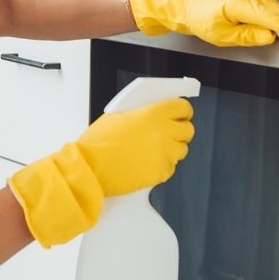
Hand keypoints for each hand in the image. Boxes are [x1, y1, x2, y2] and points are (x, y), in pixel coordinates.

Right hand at [7, 98, 195, 247]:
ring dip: (171, 150)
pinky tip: (145, 165)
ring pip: (181, 150)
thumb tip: (156, 112)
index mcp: (154, 112)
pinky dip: (161, 166)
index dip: (182, 112)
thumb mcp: (119, 115)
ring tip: (153, 152)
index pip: (183, 107)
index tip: (180, 115)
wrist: (90, 167)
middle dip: (180, 132)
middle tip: (168, 135)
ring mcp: (165, 153)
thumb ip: (142, 112)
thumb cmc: (99, 141)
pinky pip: (170, 167)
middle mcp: (164, 132)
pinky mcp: (162, 172)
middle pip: (188, 130)